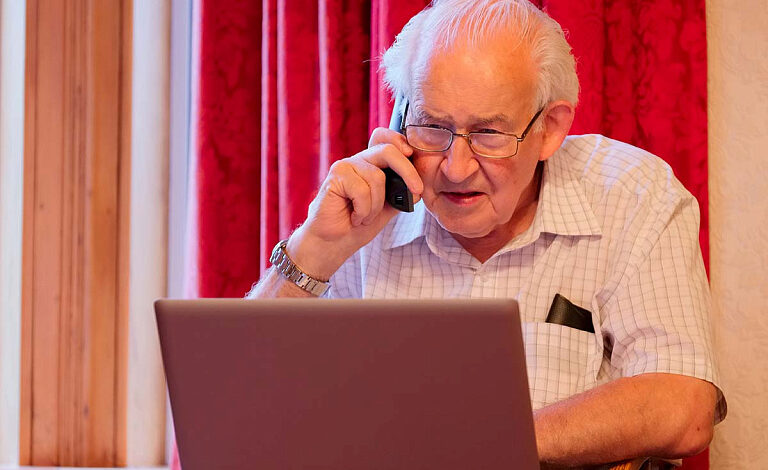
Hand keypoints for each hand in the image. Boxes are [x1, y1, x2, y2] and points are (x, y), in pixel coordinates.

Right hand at [286, 128, 422, 279]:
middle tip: (417, 190)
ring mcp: (346, 167)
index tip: (412, 154)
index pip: (385, 139)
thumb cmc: (358, 225)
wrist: (333, 242)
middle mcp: (359, 161)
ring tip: (364, 218)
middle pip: (387, 150)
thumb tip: (417, 190)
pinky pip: (362, 190)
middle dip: (407, 171)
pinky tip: (354, 217)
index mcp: (372, 164)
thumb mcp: (387, 210)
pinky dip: (363, 210)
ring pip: (377, 177)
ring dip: (376, 206)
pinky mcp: (335, 176)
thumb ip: (401, 197)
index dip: (399, 140)